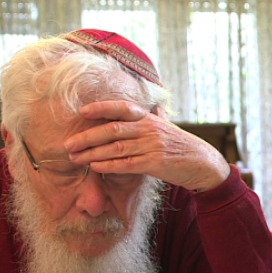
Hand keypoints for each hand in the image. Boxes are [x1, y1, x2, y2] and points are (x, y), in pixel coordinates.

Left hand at [64, 101, 230, 192]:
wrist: (203, 163)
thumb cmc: (183, 146)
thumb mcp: (170, 127)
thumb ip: (158, 116)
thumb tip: (155, 105)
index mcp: (149, 118)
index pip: (121, 108)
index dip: (100, 108)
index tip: (82, 112)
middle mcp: (148, 129)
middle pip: (111, 130)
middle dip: (87, 137)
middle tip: (68, 144)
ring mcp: (151, 146)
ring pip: (115, 148)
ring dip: (92, 154)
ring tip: (76, 158)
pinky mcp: (154, 163)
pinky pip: (127, 164)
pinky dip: (109, 166)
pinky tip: (96, 167)